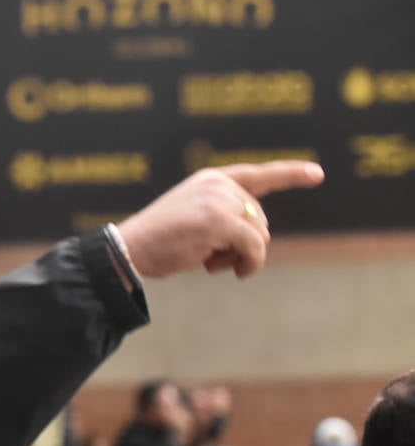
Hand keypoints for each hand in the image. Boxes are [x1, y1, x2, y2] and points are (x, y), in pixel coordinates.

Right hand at [116, 162, 323, 278]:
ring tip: (212, 263)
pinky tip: (233, 272)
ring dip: (244, 257)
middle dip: (245, 244)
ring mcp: (220, 201)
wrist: (129, 250)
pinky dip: (250, 264)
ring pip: (260, 234)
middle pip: (260, 219)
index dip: (290, 174)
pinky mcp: (221, 221)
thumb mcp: (192, 219)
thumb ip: (224, 216)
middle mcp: (219, 184)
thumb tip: (260, 239)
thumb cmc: (159, 242)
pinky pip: (255, 247)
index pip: (258, 175)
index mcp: (211, 179)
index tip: (317, 173)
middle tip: (214, 260)